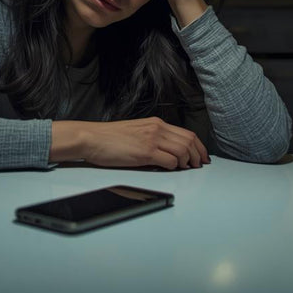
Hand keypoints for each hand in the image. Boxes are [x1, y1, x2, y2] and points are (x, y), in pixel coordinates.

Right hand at [53, 118, 209, 169]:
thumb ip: (152, 139)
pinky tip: (170, 170)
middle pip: (189, 141)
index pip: (186, 133)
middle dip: (198, 155)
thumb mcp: (136, 132)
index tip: (202, 155)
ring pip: (183, 150)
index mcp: (155, 123)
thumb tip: (166, 154)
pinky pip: (169, 161)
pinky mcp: (145, 152)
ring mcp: (151, 139)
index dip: (199, 146)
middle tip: (199, 165)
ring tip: (186, 169)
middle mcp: (156, 128)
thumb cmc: (108, 138)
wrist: (91, 138)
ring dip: (187, 162)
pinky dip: (174, 167)